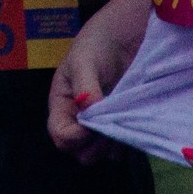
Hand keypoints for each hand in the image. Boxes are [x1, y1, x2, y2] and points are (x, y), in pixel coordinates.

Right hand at [47, 38, 122, 163]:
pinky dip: (127, 143)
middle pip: (80, 153)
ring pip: (102, 154)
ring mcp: (100, 126)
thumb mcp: (83, 61)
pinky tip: (132, 124)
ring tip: (122, 123)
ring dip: (112, 146)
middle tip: (110, 125)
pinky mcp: (119, 127)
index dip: (75, 137)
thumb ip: (85, 86)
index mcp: (62, 106)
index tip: (92, 125)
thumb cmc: (95, 45)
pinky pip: (121, 149)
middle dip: (94, 145)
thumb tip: (89, 111)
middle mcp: (78, 121)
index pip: (61, 136)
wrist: (121, 38)